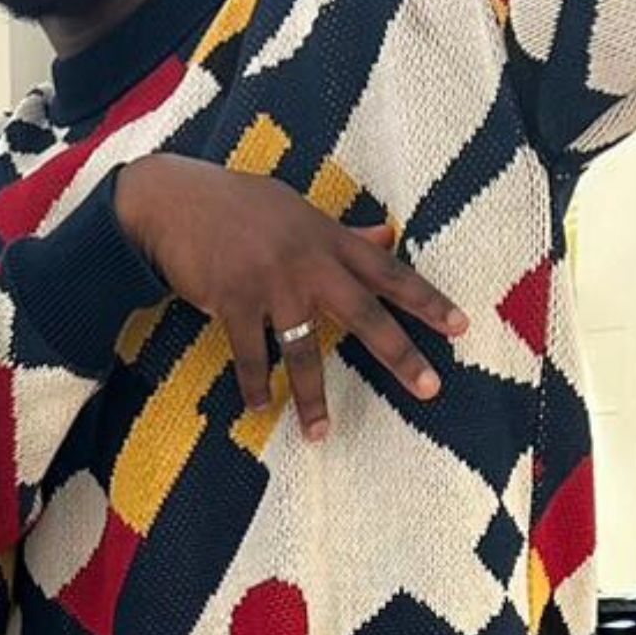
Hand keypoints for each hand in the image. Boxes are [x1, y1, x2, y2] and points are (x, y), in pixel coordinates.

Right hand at [114, 155, 469, 434]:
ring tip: (321, 434)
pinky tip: (259, 407)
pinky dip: (254, 383)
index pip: (389, 271)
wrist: (175, 200)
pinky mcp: (233, 300)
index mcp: (327, 237)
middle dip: (399, 353)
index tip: (460, 327)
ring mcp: (270, 282)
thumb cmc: (238, 204)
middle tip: (430, 388)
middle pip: (364, 313)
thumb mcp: (297, 210)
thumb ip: (343, 231)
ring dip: (312, 397)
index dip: (426, 299)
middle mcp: (307, 261)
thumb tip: (388, 235)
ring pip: (302, 349)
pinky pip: (249, 353)